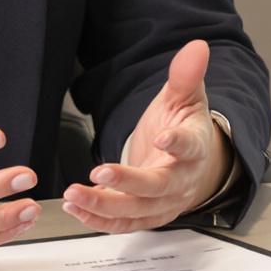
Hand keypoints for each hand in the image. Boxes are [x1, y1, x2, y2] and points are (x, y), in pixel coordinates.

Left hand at [61, 39, 230, 232]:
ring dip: (103, 206)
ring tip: (73, 195)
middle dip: (127, 183)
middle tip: (99, 171)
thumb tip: (197, 47)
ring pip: (135, 211)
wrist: (188, 162)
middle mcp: (181, 181)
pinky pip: (122, 224)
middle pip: (157, 187)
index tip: (161, 138)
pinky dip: (97, 220)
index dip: (177, 144)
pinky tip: (75, 209)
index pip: (190, 147)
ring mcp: (163, 203)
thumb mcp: (184, 98)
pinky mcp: (145, 215)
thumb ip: (186, 75)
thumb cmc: (183, 126)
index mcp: (195, 148)